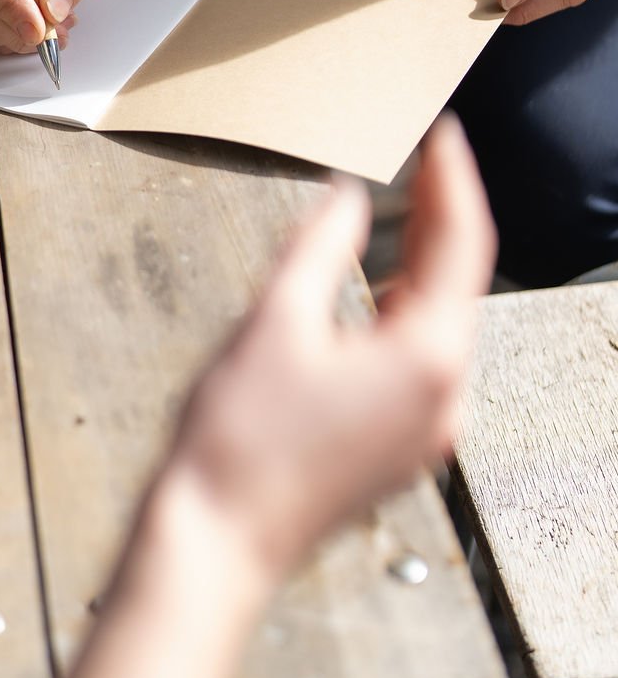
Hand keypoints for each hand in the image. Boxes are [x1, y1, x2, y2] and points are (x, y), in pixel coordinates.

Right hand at [167, 115, 494, 589]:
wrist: (215, 542)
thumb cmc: (238, 440)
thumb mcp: (275, 318)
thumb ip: (320, 244)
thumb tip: (347, 197)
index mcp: (427, 360)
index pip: (461, 246)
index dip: (450, 181)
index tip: (443, 135)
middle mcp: (443, 398)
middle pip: (458, 285)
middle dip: (441, 217)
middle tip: (423, 158)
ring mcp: (425, 431)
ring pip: (440, 324)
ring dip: (425, 264)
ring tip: (403, 210)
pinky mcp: (398, 449)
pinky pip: (421, 364)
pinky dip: (406, 313)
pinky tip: (380, 291)